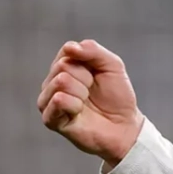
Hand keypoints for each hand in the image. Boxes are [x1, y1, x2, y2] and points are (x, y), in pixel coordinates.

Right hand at [37, 39, 144, 167]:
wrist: (124, 126)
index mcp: (65, 67)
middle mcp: (52, 82)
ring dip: (82, 92)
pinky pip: (59, 100)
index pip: (68, 50)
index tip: (97, 75)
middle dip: (86, 78)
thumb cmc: (117, 96)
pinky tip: (79, 113)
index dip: (90, 61)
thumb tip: (69, 47)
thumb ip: (93, 50)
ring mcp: (48, 100)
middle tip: (92, 92)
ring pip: (61, 81)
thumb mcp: (112, 65)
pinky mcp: (50, 119)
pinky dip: (76, 105)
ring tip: (86, 102)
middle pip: (64, 65)